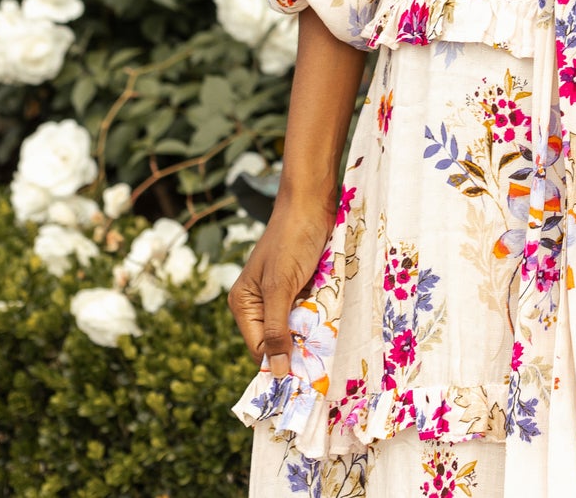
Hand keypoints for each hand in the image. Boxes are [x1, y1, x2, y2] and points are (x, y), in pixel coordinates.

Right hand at [227, 187, 339, 378]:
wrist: (312, 203)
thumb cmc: (291, 240)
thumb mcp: (280, 287)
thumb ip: (277, 329)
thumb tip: (276, 371)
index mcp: (244, 304)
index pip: (260, 347)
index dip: (281, 359)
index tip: (307, 371)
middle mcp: (260, 304)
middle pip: (279, 341)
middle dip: (300, 344)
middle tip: (323, 350)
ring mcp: (282, 296)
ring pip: (298, 329)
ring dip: (314, 329)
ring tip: (329, 324)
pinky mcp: (301, 288)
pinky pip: (310, 313)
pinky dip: (321, 314)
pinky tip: (332, 310)